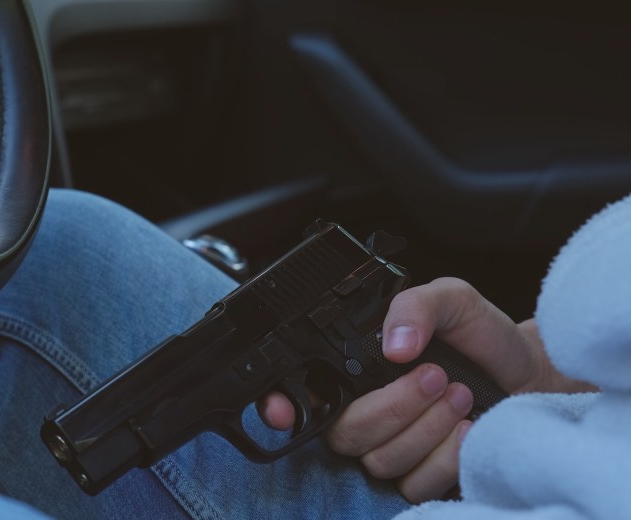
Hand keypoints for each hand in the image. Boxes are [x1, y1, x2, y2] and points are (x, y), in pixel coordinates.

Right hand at [258, 277, 594, 502]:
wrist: (528, 373)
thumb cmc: (481, 335)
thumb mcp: (450, 298)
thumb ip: (414, 307)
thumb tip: (392, 347)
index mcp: (354, 371)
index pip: (300, 393)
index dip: (279, 405)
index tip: (284, 410)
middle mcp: (363, 413)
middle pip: (344, 434)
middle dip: (394, 407)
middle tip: (437, 376)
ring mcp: (390, 449)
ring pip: (380, 461)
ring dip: (427, 428)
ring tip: (461, 395)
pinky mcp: (421, 478)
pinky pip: (415, 484)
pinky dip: (447, 456)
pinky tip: (469, 429)